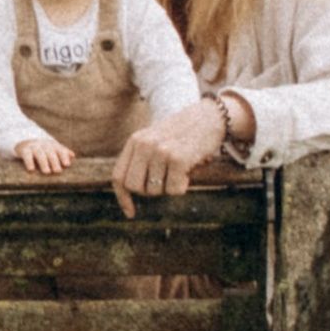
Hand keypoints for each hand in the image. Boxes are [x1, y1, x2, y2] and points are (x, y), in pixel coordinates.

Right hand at [15, 134, 73, 178]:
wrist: (25, 141)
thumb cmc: (43, 149)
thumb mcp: (53, 149)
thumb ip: (62, 152)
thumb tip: (73, 155)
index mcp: (53, 145)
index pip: (60, 150)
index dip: (63, 157)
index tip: (67, 165)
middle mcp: (44, 144)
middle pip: (50, 152)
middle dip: (54, 161)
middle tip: (58, 171)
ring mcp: (34, 147)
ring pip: (39, 154)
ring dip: (43, 163)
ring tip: (47, 172)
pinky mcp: (24, 150)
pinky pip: (27, 155)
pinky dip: (29, 162)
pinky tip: (31, 170)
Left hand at [112, 95, 228, 213]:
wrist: (210, 116)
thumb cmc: (184, 134)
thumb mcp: (156, 141)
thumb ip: (142, 161)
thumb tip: (136, 194)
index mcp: (135, 141)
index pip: (119, 176)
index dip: (123, 198)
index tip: (131, 213)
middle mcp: (144, 145)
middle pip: (134, 187)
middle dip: (150, 190)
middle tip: (166, 179)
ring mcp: (160, 151)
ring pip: (156, 191)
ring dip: (170, 185)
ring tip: (180, 168)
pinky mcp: (177, 158)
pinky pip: (174, 190)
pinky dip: (183, 185)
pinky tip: (189, 169)